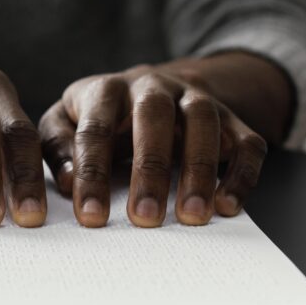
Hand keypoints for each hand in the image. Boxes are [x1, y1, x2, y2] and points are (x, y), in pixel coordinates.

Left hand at [38, 63, 266, 227]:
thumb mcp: (65, 122)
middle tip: (144, 218)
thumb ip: (58, 148)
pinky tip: (227, 206)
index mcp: (106, 89)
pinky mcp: (231, 118)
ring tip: (191, 216)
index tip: (91, 216)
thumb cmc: (101, 116)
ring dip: (198, 170)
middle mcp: (152, 86)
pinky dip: (241, 174)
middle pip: (152, 116)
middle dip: (149, 169)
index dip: (92, 173)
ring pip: (202, 123)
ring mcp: (195, 98)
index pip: (94, 128)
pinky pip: (247, 141)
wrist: (152, 88)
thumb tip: (67, 183)